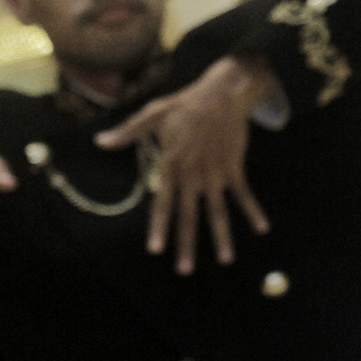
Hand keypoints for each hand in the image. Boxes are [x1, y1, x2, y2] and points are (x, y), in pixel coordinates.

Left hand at [96, 54, 276, 273]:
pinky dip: (252, 210)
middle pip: (189, 215)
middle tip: (184, 270)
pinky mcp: (234, 167)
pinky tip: (261, 229)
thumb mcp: (153, 114)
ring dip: (221, 236)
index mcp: (172, 165)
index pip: (162, 203)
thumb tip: (99, 141)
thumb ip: (128, 133)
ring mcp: (216, 173)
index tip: (156, 250)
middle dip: (186, 244)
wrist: (225, 90)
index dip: (159, 227)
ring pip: (217, 211)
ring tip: (224, 260)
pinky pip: (243, 193)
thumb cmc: (186, 103)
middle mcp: (193, 174)